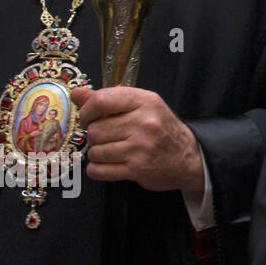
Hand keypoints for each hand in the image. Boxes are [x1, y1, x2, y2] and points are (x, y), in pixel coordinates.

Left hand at [72, 86, 204, 192]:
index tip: (88, 117)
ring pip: (94, 151)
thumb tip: (78, 94)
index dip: (86, 111)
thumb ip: (110, 99)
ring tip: (112, 150)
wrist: (188, 158)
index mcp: (146, 102)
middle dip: (94, 136)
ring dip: (97, 153)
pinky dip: (98, 169)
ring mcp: (141, 147)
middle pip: (95, 130)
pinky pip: (98, 170)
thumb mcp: (143, 106)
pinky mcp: (137, 169)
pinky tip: (110, 163)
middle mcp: (145, 123)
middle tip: (106, 136)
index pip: (102, 100)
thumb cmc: (162, 130)